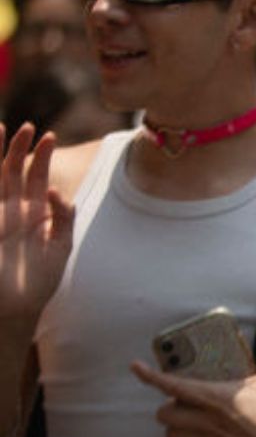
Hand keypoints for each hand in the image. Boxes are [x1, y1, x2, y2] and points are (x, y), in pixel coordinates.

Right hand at [0, 124, 74, 329]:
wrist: (14, 309)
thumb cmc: (38, 282)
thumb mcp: (59, 248)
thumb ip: (63, 219)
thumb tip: (56, 190)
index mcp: (33, 213)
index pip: (36, 177)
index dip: (40, 156)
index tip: (48, 136)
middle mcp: (11, 212)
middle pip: (14, 172)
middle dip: (19, 149)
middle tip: (28, 127)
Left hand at [132, 340, 255, 436]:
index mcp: (216, 398)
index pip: (173, 385)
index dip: (150, 376)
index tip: (136, 367)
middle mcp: (206, 421)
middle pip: (164, 414)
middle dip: (170, 406)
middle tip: (186, 402)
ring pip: (171, 436)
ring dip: (178, 427)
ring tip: (192, 421)